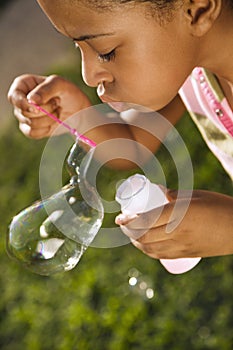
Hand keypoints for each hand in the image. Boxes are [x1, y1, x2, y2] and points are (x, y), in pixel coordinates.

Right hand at [8, 74, 91, 138]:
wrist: (78, 111)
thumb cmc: (69, 93)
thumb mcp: (60, 84)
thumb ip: (45, 89)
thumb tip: (31, 100)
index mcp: (23, 84)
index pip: (14, 96)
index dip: (23, 104)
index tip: (37, 107)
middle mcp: (21, 99)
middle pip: (23, 112)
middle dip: (44, 111)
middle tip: (56, 103)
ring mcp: (24, 115)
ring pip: (29, 123)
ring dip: (48, 119)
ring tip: (56, 111)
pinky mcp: (30, 128)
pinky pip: (33, 133)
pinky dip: (46, 129)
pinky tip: (53, 122)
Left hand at [115, 189, 232, 258]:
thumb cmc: (220, 206)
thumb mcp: (197, 195)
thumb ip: (176, 195)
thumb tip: (159, 191)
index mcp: (179, 214)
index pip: (145, 220)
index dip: (128, 221)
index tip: (119, 218)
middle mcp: (177, 232)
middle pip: (144, 236)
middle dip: (128, 232)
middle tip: (123, 224)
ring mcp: (182, 246)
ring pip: (150, 249)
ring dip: (136, 243)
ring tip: (131, 234)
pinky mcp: (187, 254)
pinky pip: (161, 256)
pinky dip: (148, 251)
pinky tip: (145, 246)